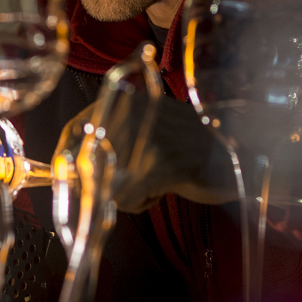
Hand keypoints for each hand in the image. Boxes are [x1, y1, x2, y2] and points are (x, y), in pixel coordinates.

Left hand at [60, 97, 240, 213]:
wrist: (238, 151)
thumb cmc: (189, 145)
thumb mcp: (147, 128)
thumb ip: (111, 140)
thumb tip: (71, 168)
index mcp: (124, 100)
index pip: (74, 128)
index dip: (64, 156)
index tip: (63, 177)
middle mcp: (130, 112)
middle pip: (87, 162)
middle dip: (100, 184)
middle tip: (125, 186)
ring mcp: (143, 137)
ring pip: (107, 185)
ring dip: (126, 194)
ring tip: (154, 181)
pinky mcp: (157, 164)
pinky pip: (127, 197)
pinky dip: (142, 201)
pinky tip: (163, 188)